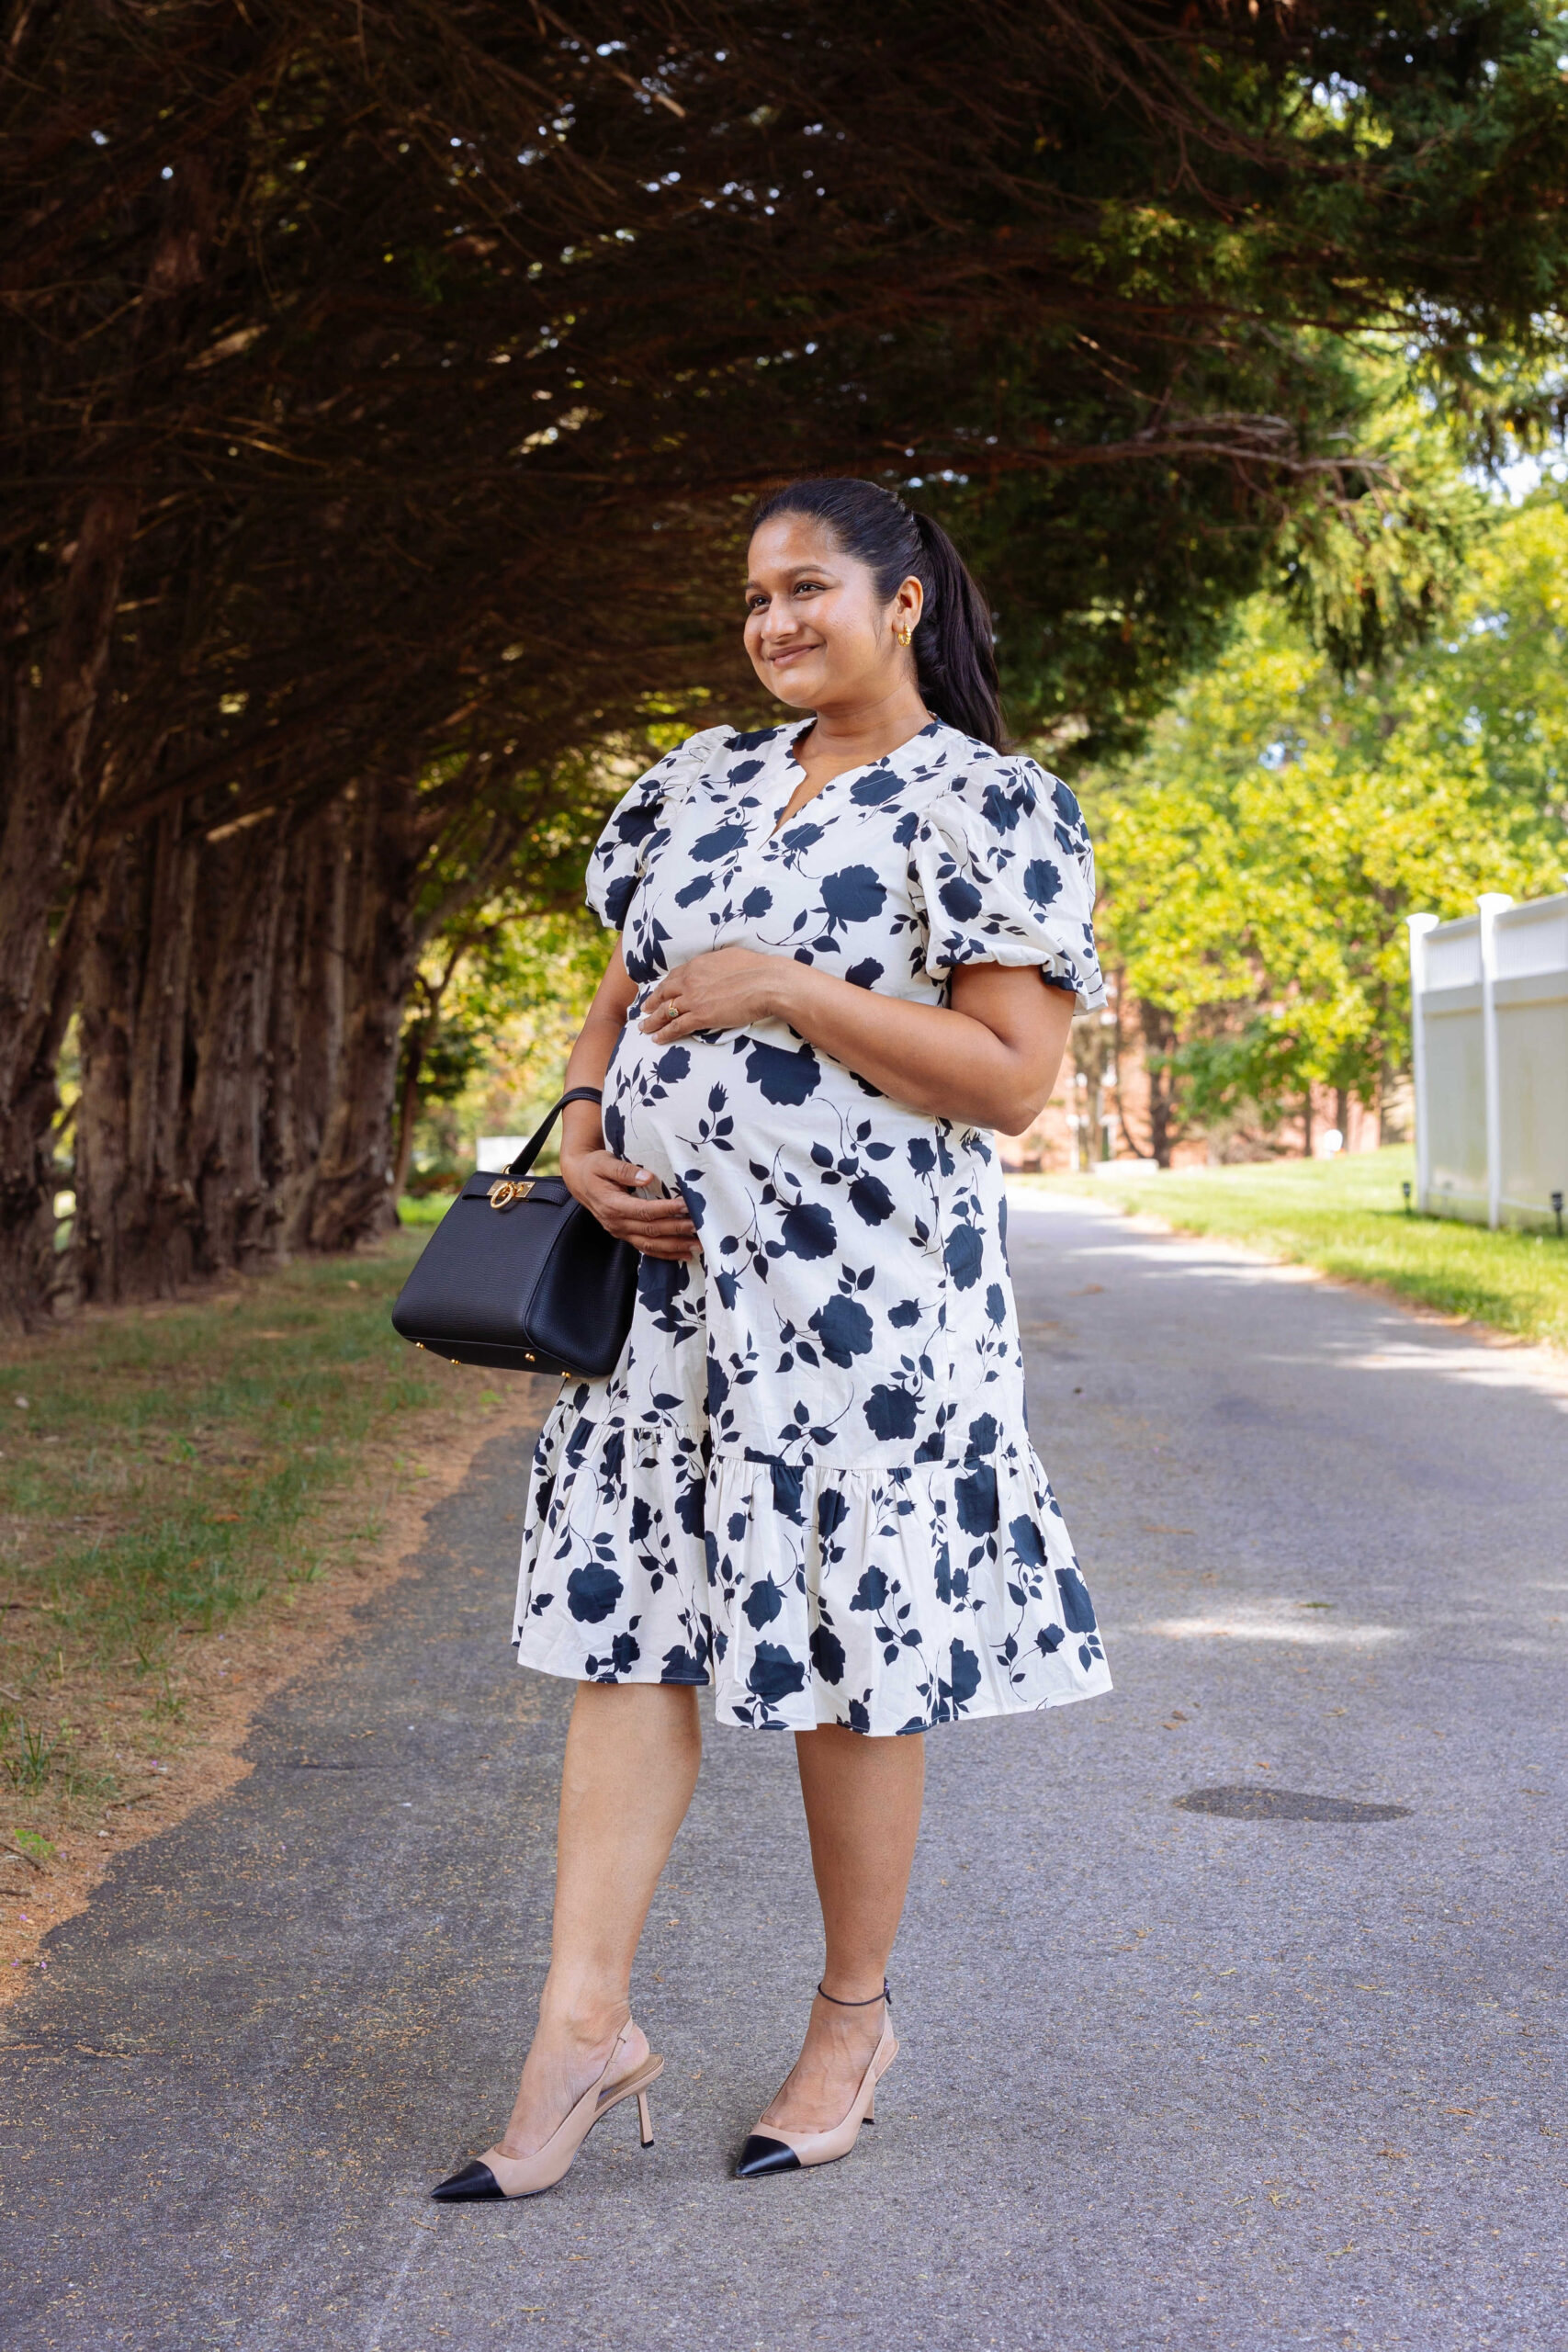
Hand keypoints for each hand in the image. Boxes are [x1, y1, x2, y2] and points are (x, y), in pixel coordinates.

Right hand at [560, 1145, 698, 1261]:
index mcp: (612, 1205)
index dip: (667, 1209)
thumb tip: (647, 1177)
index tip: (687, 1206)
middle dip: (677, 1229)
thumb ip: (624, 1170)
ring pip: (651, 1244)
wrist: (579, 1180)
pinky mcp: (625, 1235)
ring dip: (675, 1247)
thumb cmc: (593, 1168)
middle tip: (700, 1227)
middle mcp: (616, 1223)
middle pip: (651, 1230)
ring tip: (698, 1246)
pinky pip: (646, 1249)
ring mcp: (620, 1232)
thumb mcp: (604, 1162)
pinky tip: (683, 1255)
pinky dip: (665, 1254)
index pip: (644, 1211)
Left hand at [640, 947, 788, 1041]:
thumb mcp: (730, 957)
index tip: (659, 992)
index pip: (674, 976)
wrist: (766, 982)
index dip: (664, 986)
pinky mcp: (701, 1016)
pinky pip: (676, 1026)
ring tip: (644, 1028)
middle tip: (644, 1009)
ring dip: (652, 1021)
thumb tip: (717, 967)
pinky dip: (665, 1033)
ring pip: (666, 1011)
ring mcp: (694, 999)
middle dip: (652, 1003)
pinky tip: (657, 1039)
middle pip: (664, 993)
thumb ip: (716, 964)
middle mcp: (690, 980)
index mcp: (697, 965)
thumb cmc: (756, 968)